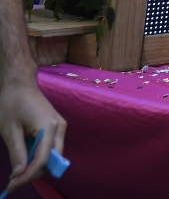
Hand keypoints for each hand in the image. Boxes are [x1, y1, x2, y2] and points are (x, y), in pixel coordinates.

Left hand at [0, 76, 64, 190]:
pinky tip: (24, 160)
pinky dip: (38, 158)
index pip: (42, 160)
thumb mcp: (9, 130)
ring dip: (36, 167)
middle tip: (14, 181)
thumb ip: (17, 153)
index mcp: (49, 127)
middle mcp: (59, 128)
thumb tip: (19, 174)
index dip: (28, 176)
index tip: (11, 185)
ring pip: (52, 156)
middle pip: (52, 160)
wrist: (20, 83)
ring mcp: (59, 127)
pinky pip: (50, 148)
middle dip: (34, 174)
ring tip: (17, 172)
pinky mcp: (55, 127)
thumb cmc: (12, 103)